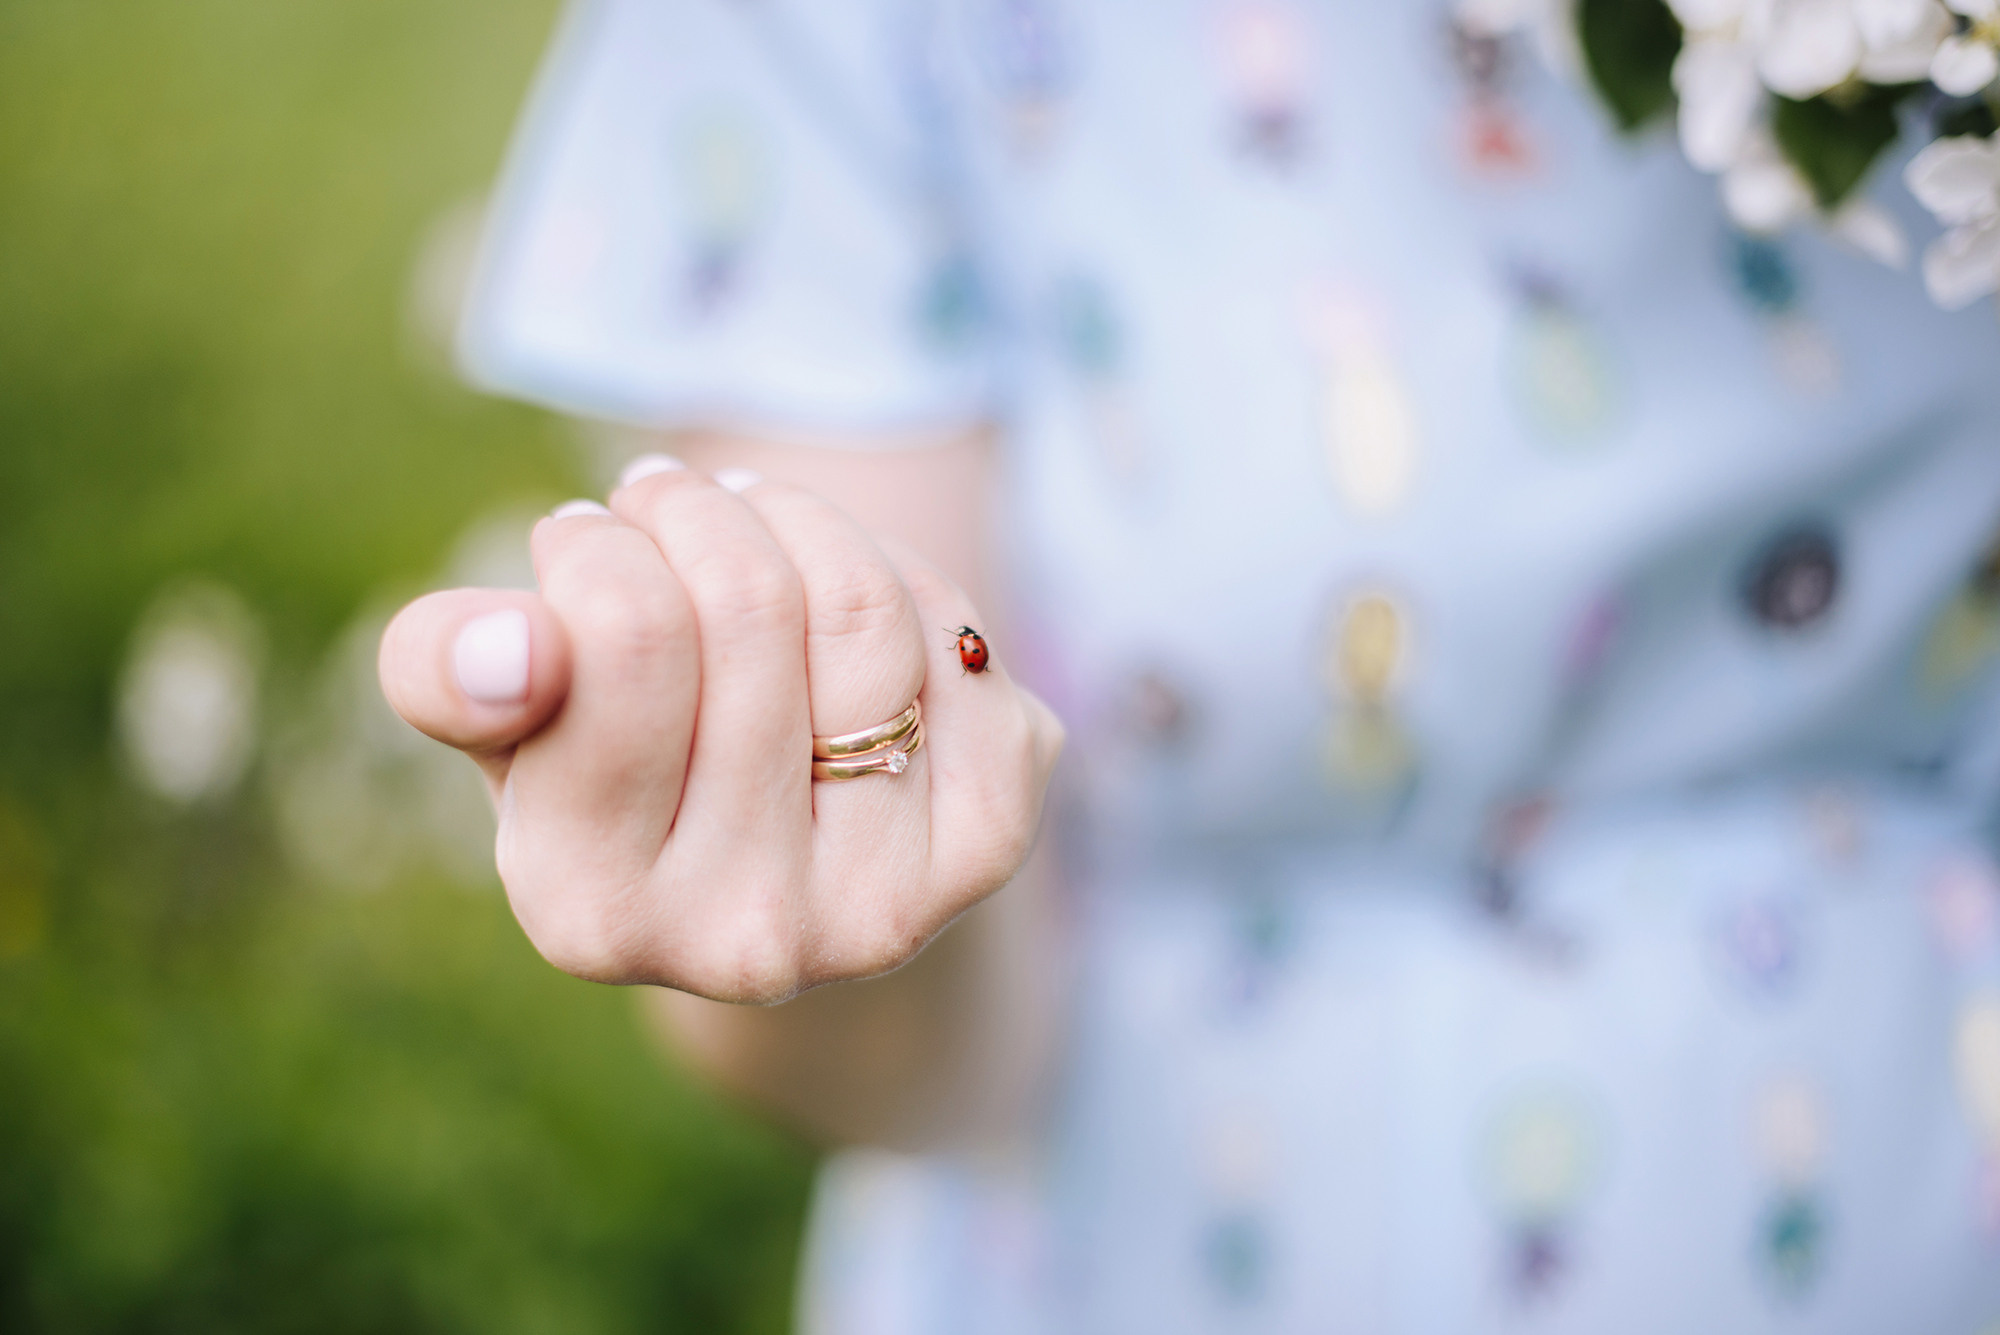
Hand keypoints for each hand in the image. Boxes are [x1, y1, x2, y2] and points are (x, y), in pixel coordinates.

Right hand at [377, 464, 1063, 1001]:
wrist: (772, 865)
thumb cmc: (612, 764)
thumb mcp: (503, 721)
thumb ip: (451, 672)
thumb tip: (513, 645)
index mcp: (587, 912)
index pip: (623, 637)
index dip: (603, 545)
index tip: (590, 533)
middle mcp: (740, 937)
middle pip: (749, 605)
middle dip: (700, 513)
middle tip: (671, 498)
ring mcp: (879, 904)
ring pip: (863, 611)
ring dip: (800, 522)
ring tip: (753, 520)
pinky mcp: (985, 852)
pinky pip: (960, 642)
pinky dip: (908, 583)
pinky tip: (849, 608)